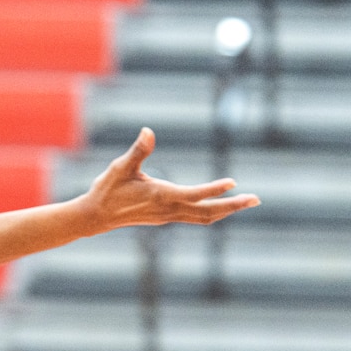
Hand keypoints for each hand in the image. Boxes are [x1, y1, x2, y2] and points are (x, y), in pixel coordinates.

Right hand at [79, 127, 258, 231]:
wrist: (95, 216)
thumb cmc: (107, 189)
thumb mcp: (120, 167)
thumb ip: (137, 151)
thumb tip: (148, 131)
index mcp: (161, 196)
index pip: (195, 194)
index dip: (214, 189)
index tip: (232, 182)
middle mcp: (169, 209)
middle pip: (208, 212)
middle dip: (233, 206)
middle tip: (255, 199)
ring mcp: (169, 216)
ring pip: (204, 217)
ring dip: (226, 210)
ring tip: (246, 202)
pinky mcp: (166, 217)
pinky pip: (196, 218)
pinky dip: (212, 212)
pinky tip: (221, 207)